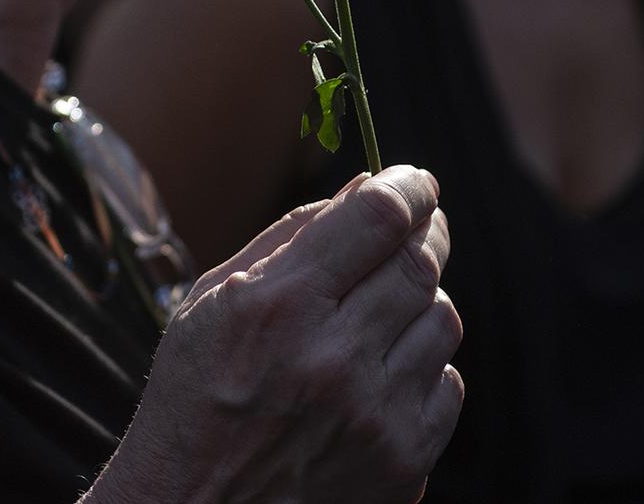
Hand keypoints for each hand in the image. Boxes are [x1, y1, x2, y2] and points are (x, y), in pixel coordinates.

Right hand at [88, 165, 463, 503]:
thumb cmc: (195, 395)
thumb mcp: (214, 300)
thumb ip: (291, 235)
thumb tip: (368, 182)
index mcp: (280, 306)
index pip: (379, 217)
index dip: (408, 185)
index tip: (414, 180)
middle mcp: (334, 358)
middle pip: (420, 262)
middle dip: (427, 231)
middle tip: (419, 225)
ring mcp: (375, 415)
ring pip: (443, 319)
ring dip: (421, 300)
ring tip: (384, 309)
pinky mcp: (404, 462)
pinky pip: (448, 383)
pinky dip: (424, 365)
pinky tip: (383, 370)